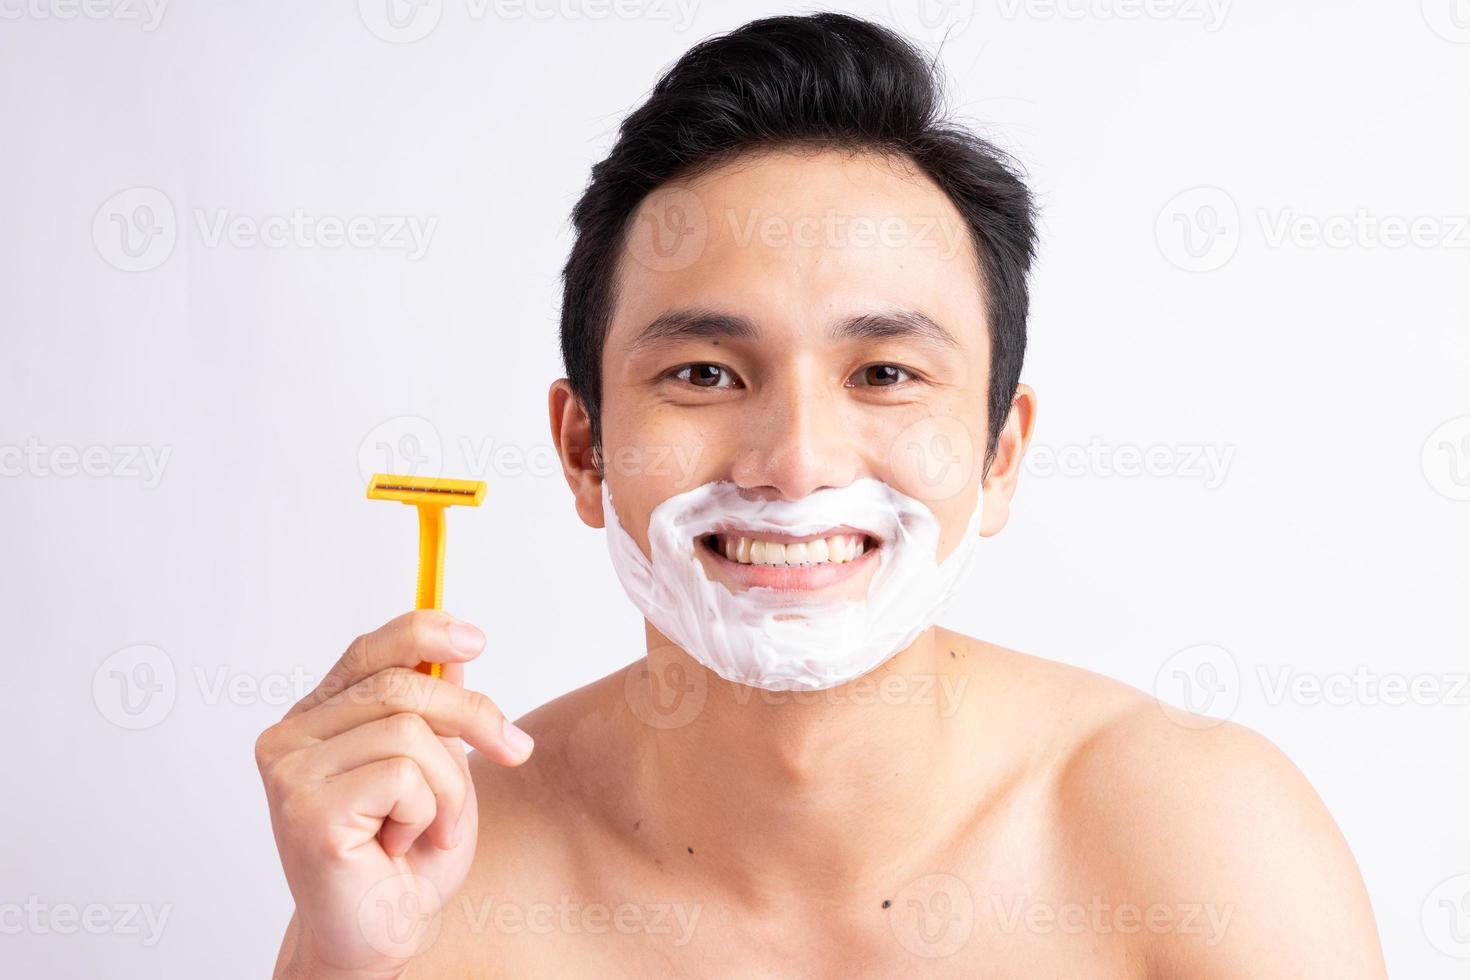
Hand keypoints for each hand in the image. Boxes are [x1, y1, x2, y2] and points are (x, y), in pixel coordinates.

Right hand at [255, 610, 533, 978]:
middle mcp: (291, 738)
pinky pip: (404, 776)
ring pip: (411, 731)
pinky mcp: (307, 810)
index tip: (477, 639)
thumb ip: (435, 712)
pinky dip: (428, 811)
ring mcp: (291, 773)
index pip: (369, 651)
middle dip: (473, 715)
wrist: (377, 937)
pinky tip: (402, 845)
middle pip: (402, 685)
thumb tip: (456, 650)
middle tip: (513, 750)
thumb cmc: (404, 860)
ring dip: (449, 786)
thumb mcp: (437, 770)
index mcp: (317, 719)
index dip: (424, 631)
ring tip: (433, 828)